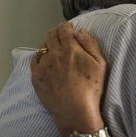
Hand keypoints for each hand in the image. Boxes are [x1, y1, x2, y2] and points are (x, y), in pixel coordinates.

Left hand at [31, 22, 107, 136]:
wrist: (75, 110)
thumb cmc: (92, 88)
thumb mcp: (100, 64)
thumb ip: (91, 44)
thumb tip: (81, 31)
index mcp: (70, 48)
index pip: (64, 30)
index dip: (66, 26)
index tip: (68, 26)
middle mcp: (54, 53)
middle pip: (51, 36)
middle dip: (56, 31)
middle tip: (60, 32)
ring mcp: (43, 65)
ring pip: (42, 47)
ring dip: (47, 42)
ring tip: (52, 44)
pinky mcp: (36, 77)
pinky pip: (34, 61)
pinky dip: (39, 56)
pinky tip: (44, 59)